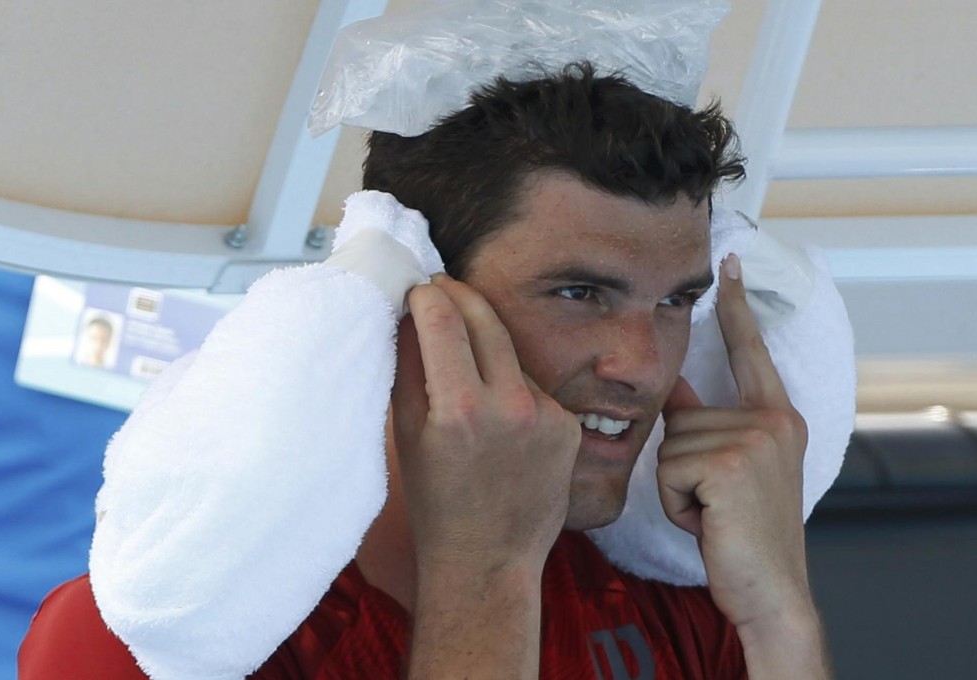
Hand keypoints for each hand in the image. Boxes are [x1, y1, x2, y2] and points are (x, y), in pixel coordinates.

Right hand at [391, 275, 581, 575]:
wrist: (488, 561)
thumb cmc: (436, 503)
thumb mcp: (408, 434)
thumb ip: (407, 367)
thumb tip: (409, 314)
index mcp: (459, 409)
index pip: (444, 319)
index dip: (427, 294)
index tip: (418, 289)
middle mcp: (510, 406)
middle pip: (485, 319)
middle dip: (459, 295)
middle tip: (441, 287)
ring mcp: (546, 415)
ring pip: (509, 353)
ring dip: (485, 346)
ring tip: (462, 368)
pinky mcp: (568, 426)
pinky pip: (533, 385)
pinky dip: (511, 386)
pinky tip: (498, 417)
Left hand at [657, 254, 812, 632]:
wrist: (769, 591)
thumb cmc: (743, 534)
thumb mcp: (733, 471)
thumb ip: (710, 426)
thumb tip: (674, 388)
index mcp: (778, 418)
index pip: (751, 352)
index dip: (738, 306)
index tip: (727, 260)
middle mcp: (773, 421)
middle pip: (682, 416)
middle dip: (683, 466)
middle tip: (716, 504)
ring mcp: (756, 440)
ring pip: (670, 445)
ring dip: (679, 489)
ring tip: (713, 514)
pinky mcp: (732, 463)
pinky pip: (669, 471)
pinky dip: (676, 505)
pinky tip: (708, 523)